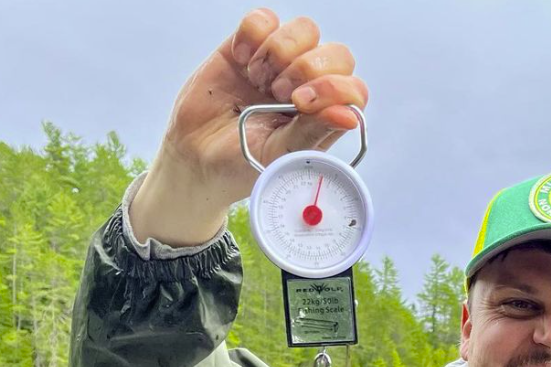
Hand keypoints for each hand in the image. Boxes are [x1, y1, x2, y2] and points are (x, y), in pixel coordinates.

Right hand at [131, 9, 367, 245]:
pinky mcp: (251, 45)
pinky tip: (240, 61)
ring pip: (305, 29)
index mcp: (324, 118)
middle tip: (278, 93)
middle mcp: (310, 87)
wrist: (196, 156)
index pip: (354, 90)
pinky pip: (264, 18)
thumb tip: (349, 115)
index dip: (334, 88)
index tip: (301, 103)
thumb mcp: (278, 156)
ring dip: (279, 53)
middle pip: (337, 54)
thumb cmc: (242, 163)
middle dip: (307, 68)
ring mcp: (282, 64)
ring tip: (257, 81)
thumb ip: (313, 132)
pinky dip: (251, 35)